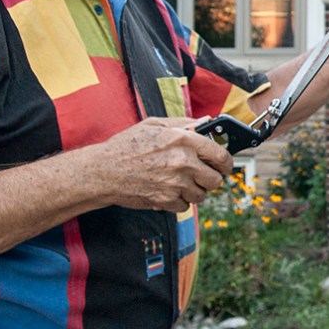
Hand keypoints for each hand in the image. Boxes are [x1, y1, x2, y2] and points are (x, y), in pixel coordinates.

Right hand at [88, 117, 233, 211]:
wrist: (102, 171)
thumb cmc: (126, 146)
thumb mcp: (154, 125)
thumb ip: (183, 123)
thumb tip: (206, 122)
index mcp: (183, 140)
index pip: (221, 155)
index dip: (226, 162)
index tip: (224, 165)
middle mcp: (183, 162)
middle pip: (215, 179)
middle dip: (210, 178)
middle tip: (200, 175)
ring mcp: (175, 183)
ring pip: (202, 195)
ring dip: (194, 191)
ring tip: (180, 182)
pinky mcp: (166, 200)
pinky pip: (185, 206)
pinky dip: (179, 201)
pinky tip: (168, 191)